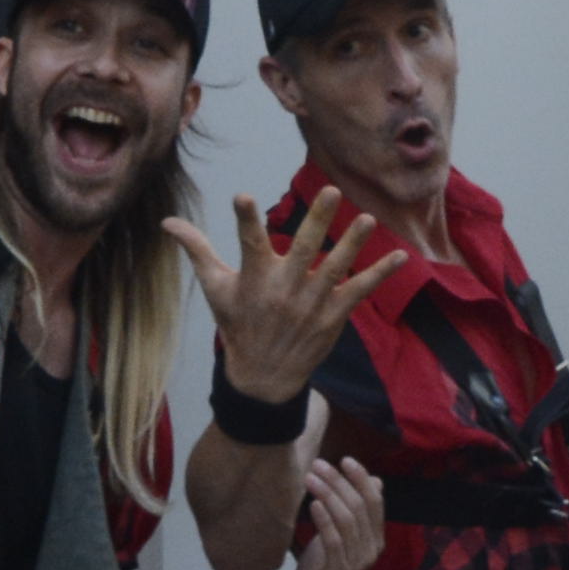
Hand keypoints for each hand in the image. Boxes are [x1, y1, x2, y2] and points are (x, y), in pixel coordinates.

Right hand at [161, 190, 407, 406]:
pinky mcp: (334, 316)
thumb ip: (197, 250)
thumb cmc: (238, 324)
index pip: (247, 243)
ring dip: (353, 244)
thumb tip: (167, 222)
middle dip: (317, 221)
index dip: (245, 221)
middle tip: (333, 192)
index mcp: (254, 280)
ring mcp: (312, 303)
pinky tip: (401, 256)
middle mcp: (284, 290)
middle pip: (302, 250)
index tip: (243, 197)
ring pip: (335, 268)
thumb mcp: (216, 289)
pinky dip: (380, 274)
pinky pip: (360, 291)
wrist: (264, 377)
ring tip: (369, 219)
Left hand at [273, 434, 382, 569]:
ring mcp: (358, 563)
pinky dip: (324, 519)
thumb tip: (376, 480)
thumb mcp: (341, 534)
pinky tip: (313, 504)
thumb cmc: (322, 565)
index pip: (375, 502)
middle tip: (318, 465)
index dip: (361, 478)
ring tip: (310, 479)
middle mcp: (372, 550)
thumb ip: (357, 511)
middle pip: (360, 506)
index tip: (344, 459)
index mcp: (376, 539)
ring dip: (328, 494)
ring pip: (347, 519)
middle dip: (339, 481)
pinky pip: (334, 539)